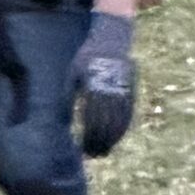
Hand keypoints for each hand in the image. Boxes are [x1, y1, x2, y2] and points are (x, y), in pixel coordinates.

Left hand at [71, 10, 135, 157]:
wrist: (111, 39)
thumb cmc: (86, 58)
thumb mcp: (73, 74)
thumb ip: (68, 97)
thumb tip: (63, 121)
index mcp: (93, 85)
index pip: (91, 117)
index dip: (88, 135)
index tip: (83, 148)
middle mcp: (110, 89)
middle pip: (106, 122)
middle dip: (99, 140)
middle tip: (92, 155)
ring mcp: (123, 90)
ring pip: (119, 120)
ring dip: (112, 138)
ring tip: (104, 152)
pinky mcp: (132, 90)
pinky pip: (129, 113)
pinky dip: (123, 128)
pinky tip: (117, 139)